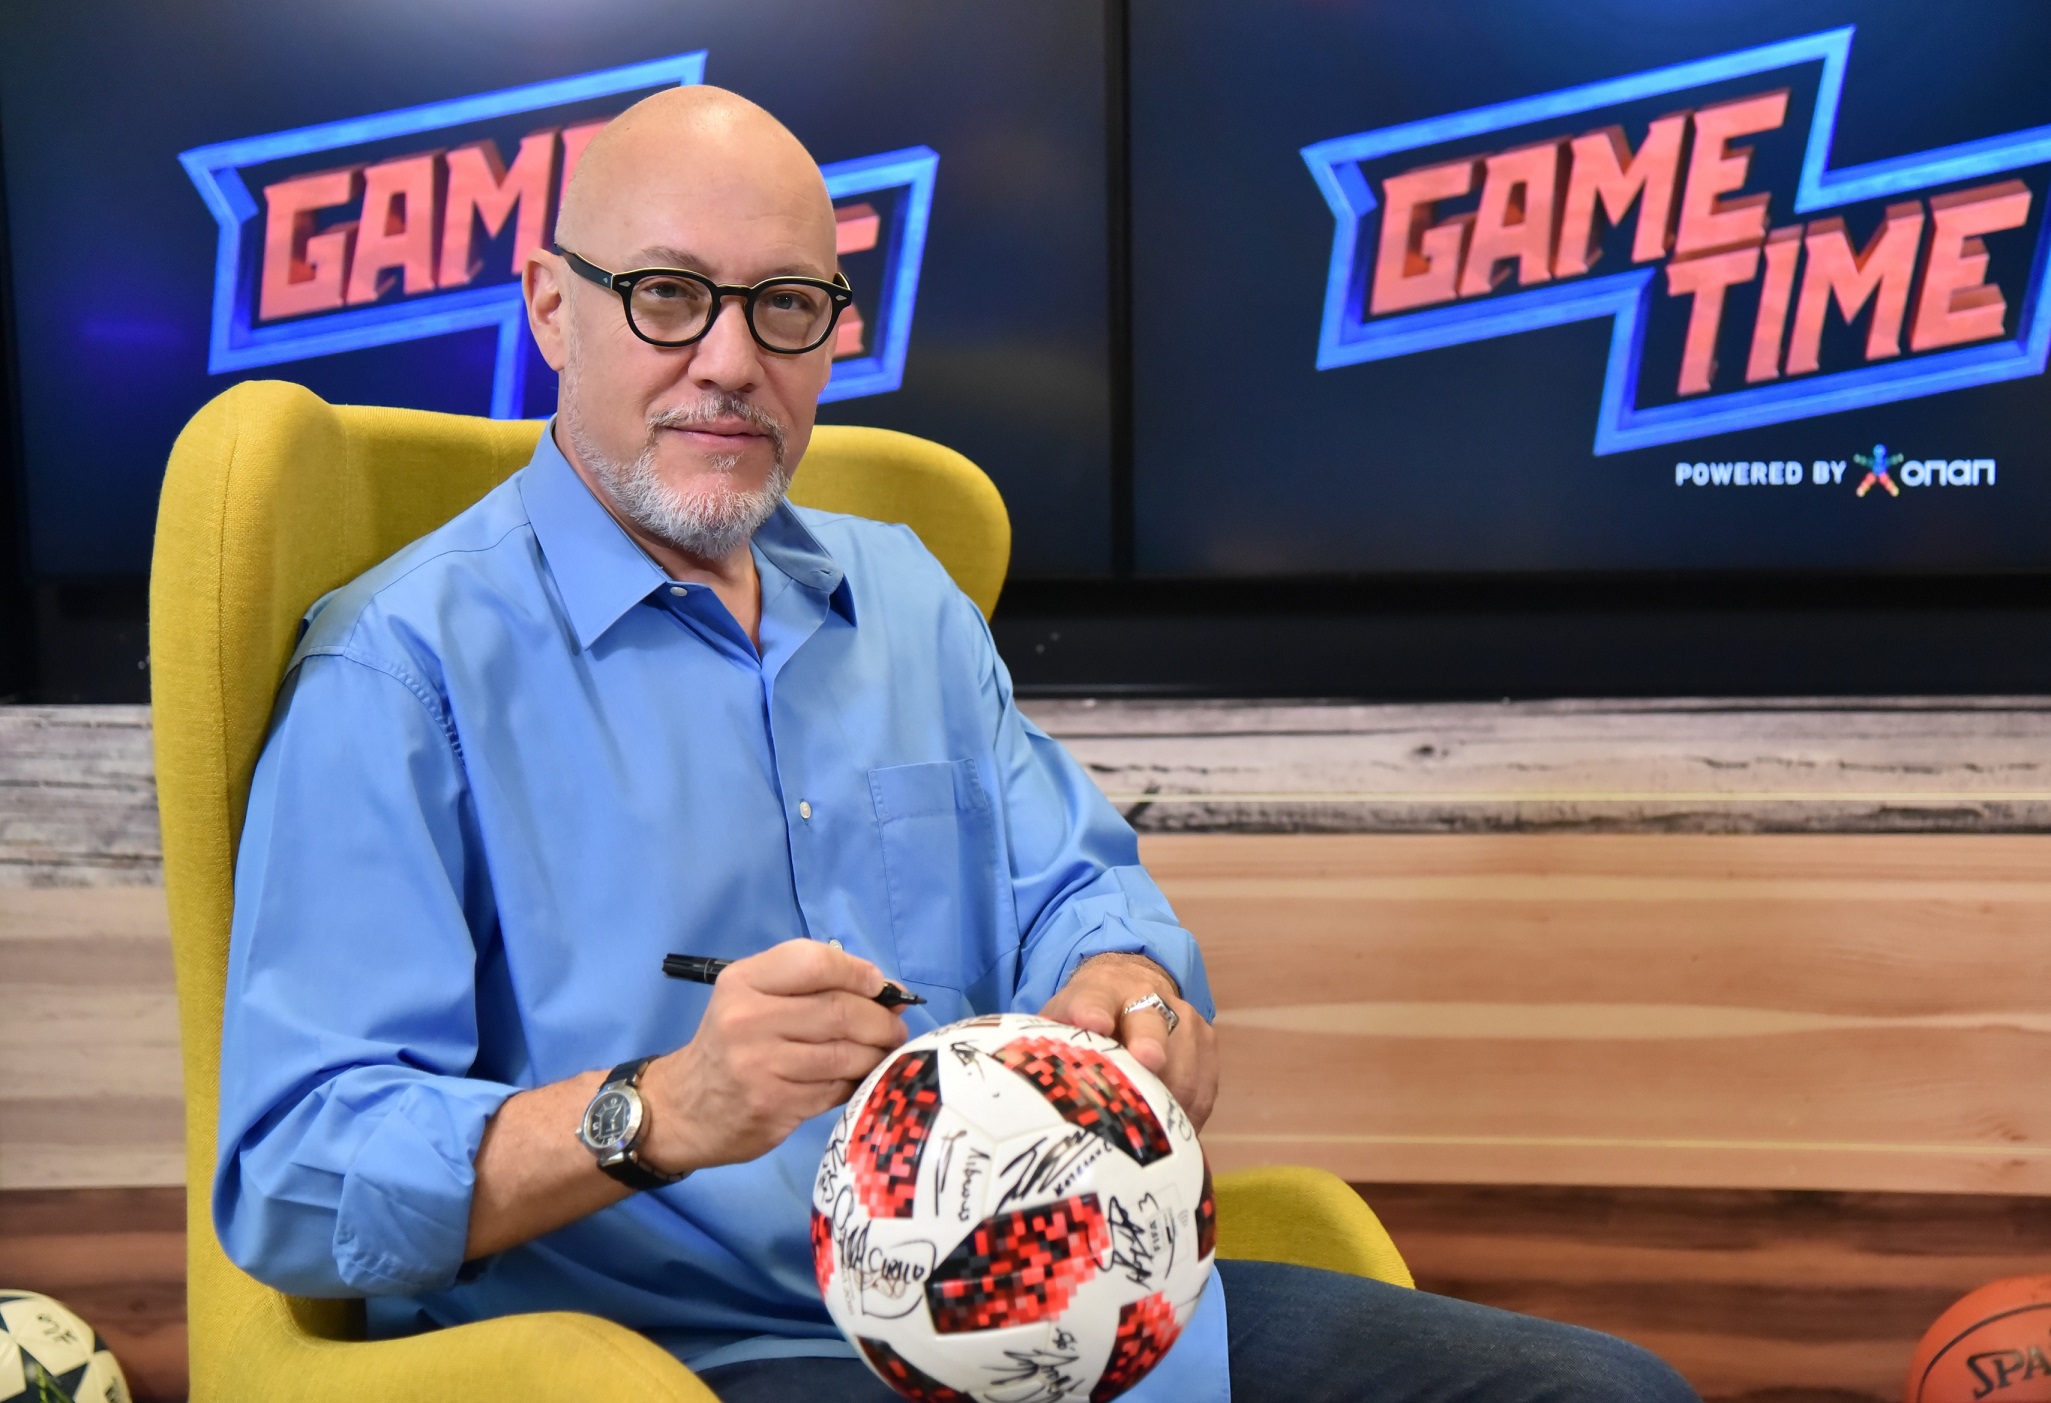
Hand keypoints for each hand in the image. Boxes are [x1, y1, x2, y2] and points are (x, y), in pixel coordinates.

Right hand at [638, 939, 906, 1172]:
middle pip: (839, 1011)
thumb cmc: (729, 1044)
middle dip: (881, 1020)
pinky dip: (856, 1082)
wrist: (682, 1108)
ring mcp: (760, 1066)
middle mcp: (747, 1020)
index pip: (814, 962)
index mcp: (743, 982)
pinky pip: (835, 1089)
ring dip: (875, 1054)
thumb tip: (887, 992)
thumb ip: (811, 987)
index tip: (881, 988)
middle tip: (894, 1028)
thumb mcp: (752, 998)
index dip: (859, 973)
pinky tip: (856, 1079)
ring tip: (882, 1053)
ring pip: (844, 1054)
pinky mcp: (773, 1106)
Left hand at [1038, 952, 1217, 1131]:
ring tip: (1151, 1132)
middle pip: (1149, 1022)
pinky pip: (1204, 1087)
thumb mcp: (1061, 1022)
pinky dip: (1188, 1114)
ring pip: (1184, 1060)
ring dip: (1169, 1096)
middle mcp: (1146, 997)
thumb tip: (1028, 1095)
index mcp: (1100, 991)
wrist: (1131, 987)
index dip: (1092, 1012)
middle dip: (1150, 1043)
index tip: (1094, 1024)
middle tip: (1147, 1064)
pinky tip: (1170, 1136)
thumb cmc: (1086, 1020)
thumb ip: (1051, 1047)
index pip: (1092, 999)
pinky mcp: (1207, 1043)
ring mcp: (1183, 1017)